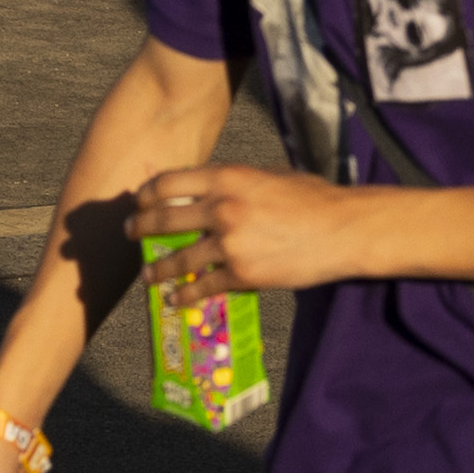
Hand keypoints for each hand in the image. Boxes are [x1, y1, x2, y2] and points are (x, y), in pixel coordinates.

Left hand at [130, 162, 366, 296]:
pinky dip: (187, 293)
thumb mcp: (269, 175)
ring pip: (180, 257)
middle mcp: (222, 208)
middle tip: (131, 232)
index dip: (149, 193)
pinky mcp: (243, 274)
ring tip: (148, 273)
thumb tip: (212, 188)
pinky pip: (205, 285)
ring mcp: (231, 242)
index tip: (139, 201)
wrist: (342, 229)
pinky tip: (178, 297)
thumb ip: (236, 181)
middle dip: (142, 227)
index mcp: (227, 177)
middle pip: (166, 219)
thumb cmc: (312, 199)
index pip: (171, 182)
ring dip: (159, 268)